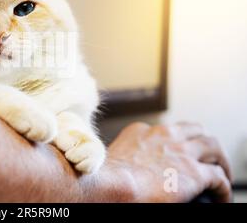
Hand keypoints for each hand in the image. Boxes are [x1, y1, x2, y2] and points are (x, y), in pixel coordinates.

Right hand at [106, 122, 231, 201]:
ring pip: (213, 146)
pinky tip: (221, 197)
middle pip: (194, 129)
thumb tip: (122, 172)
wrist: (110, 184)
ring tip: (222, 174)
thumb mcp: (110, 158)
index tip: (174, 154)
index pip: (166, 130)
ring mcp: (180, 151)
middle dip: (203, 141)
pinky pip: (219, 178)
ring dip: (220, 160)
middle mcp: (163, 135)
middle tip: (207, 156)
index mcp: (141, 132)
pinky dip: (224, 188)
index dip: (174, 141)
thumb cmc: (103, 177)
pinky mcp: (193, 172)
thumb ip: (122, 158)